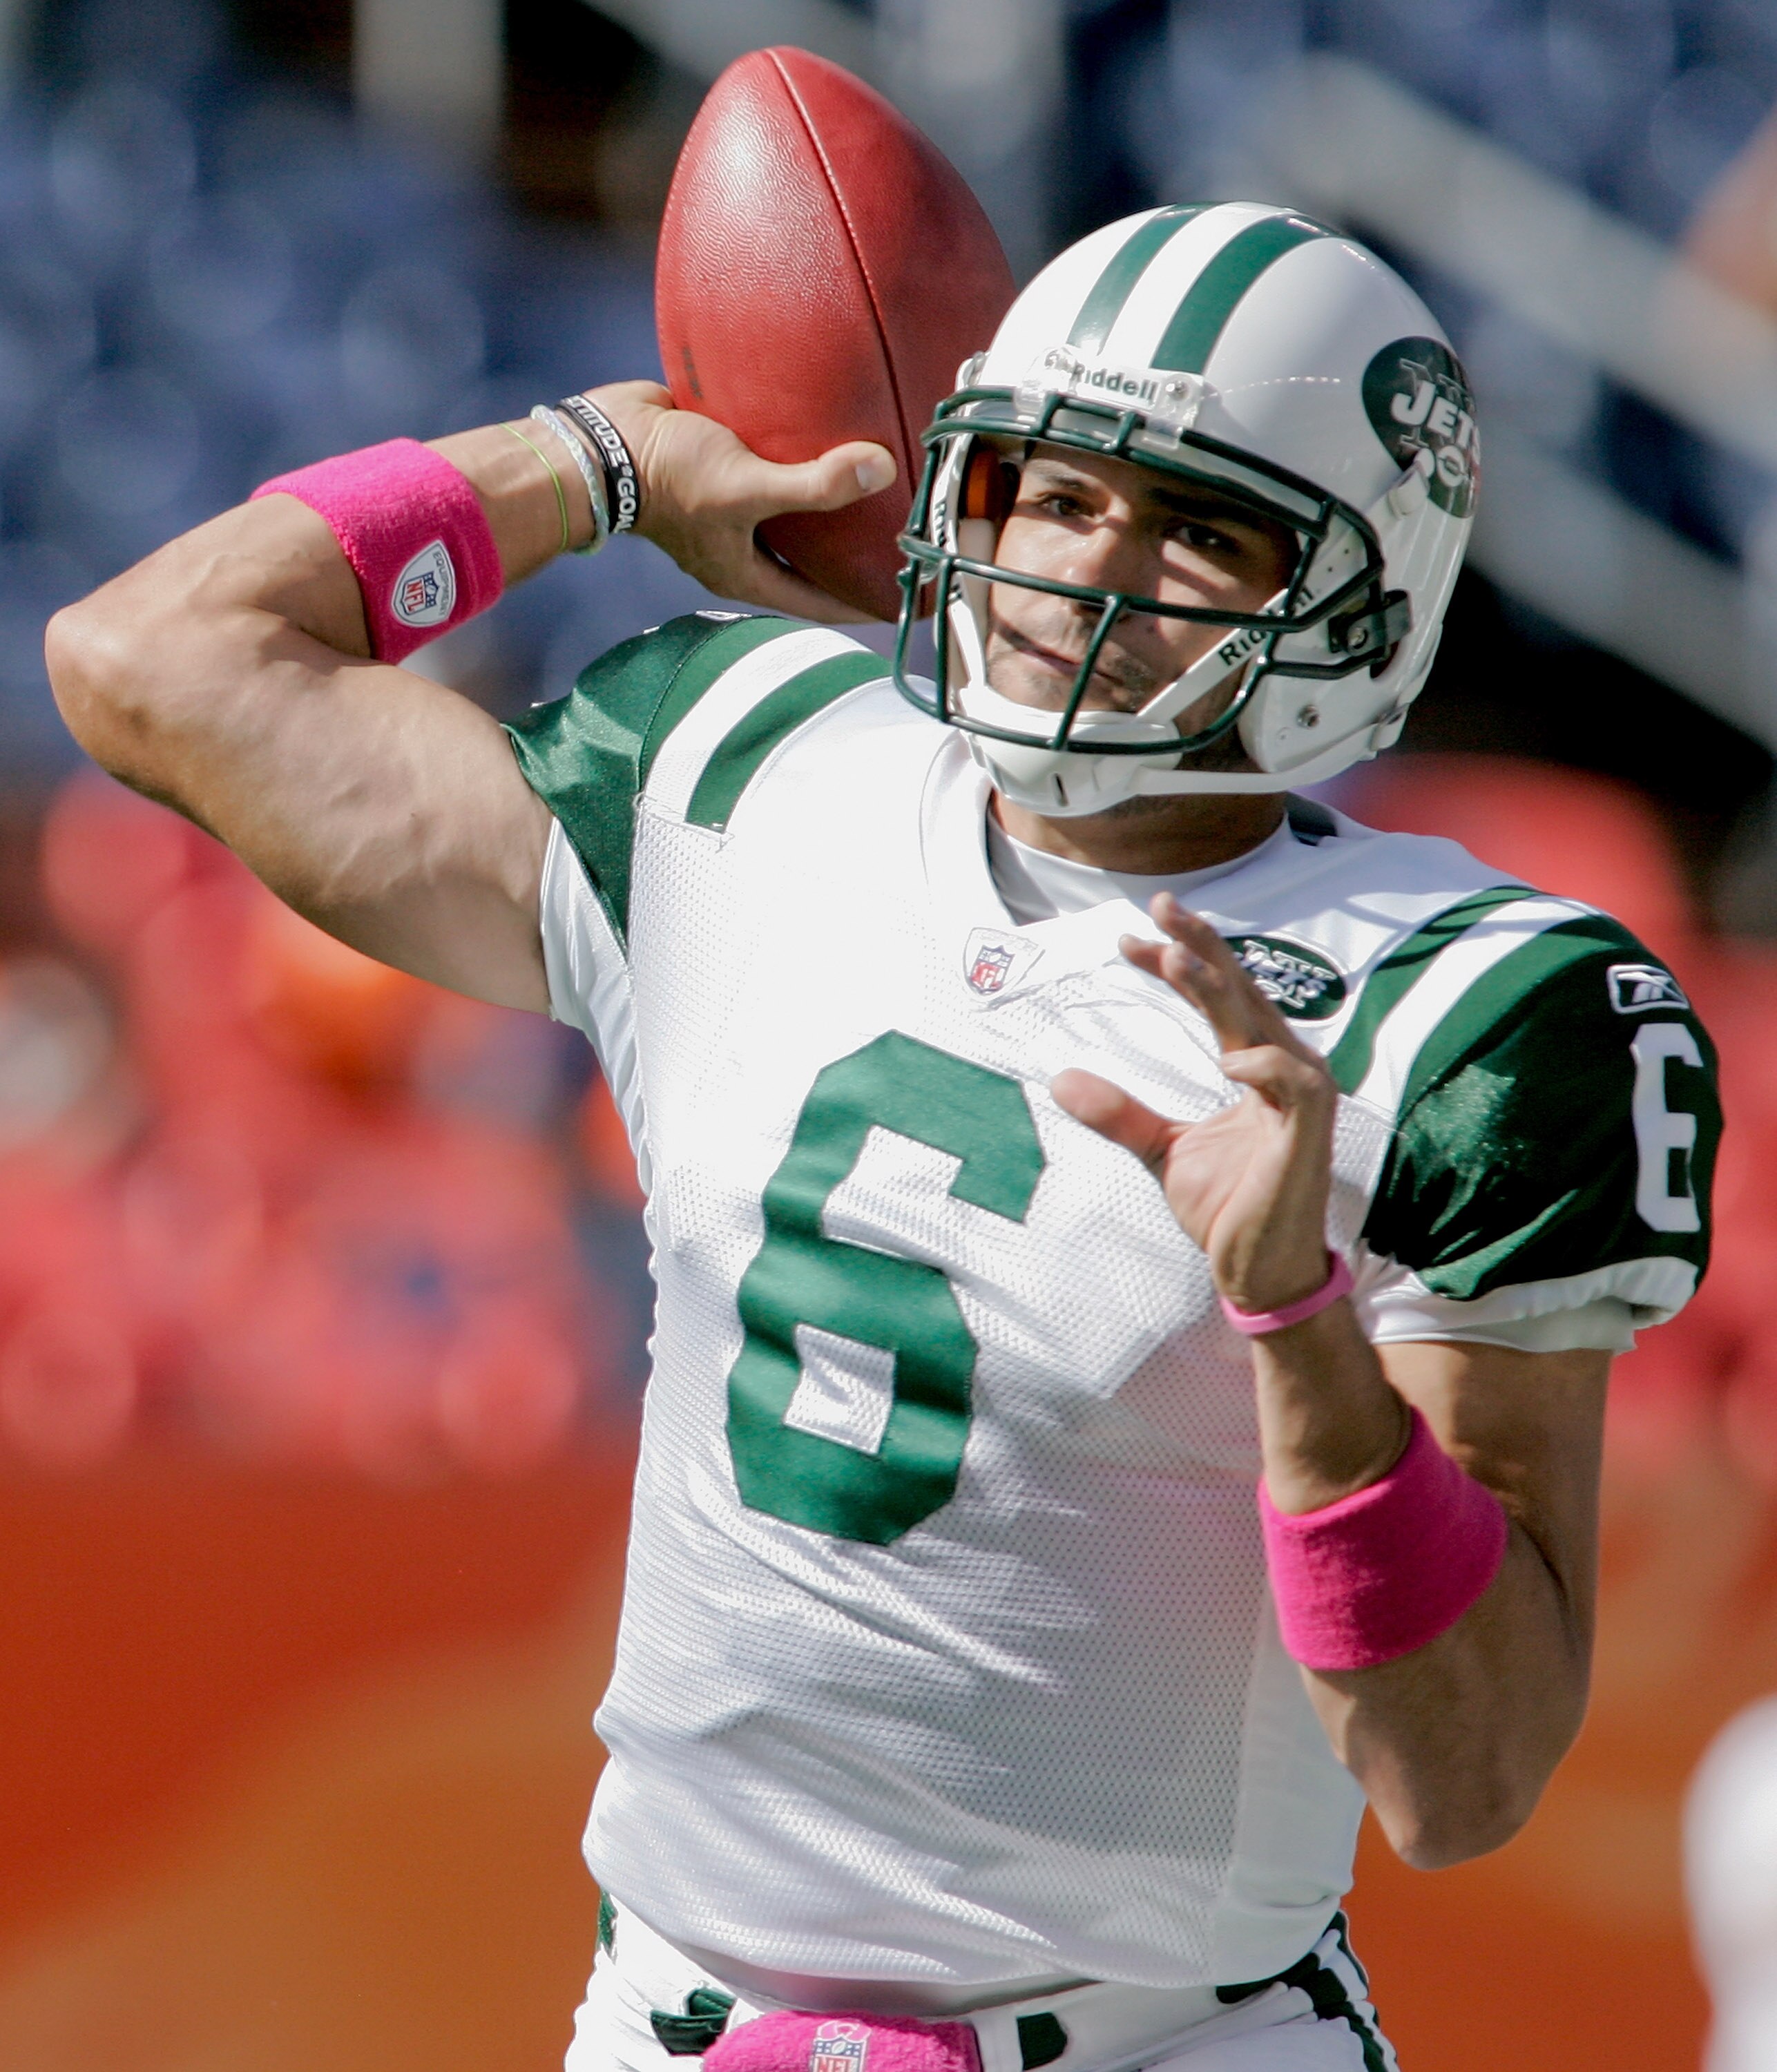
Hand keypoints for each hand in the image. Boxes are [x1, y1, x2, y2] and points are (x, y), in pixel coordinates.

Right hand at [583, 381, 896, 622]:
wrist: (603, 440)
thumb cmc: (669, 477)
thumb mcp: (747, 488)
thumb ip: (813, 484)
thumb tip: (882, 471)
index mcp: (746, 573)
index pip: (820, 602)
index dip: (864, 603)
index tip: (907, 602)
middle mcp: (740, 548)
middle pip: (809, 562)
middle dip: (852, 554)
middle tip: (903, 539)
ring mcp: (729, 510)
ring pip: (791, 516)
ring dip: (827, 503)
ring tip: (877, 488)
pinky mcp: (721, 469)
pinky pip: (770, 473)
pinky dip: (799, 462)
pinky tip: (831, 439)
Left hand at [1052, 894, 1338, 1311]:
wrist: (1257, 1270)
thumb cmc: (1226, 1207)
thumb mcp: (1160, 1149)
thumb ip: (1119, 1112)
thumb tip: (1060, 1076)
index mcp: (1254, 1067)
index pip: (1216, 999)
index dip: (1177, 962)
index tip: (1127, 941)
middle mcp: (1282, 1072)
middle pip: (1242, 992)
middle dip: (1201, 945)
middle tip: (1160, 906)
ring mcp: (1300, 1100)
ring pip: (1263, 1024)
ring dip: (1223, 988)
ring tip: (1176, 959)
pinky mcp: (1309, 1134)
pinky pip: (1297, 1083)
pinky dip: (1265, 1065)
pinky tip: (1228, 1059)